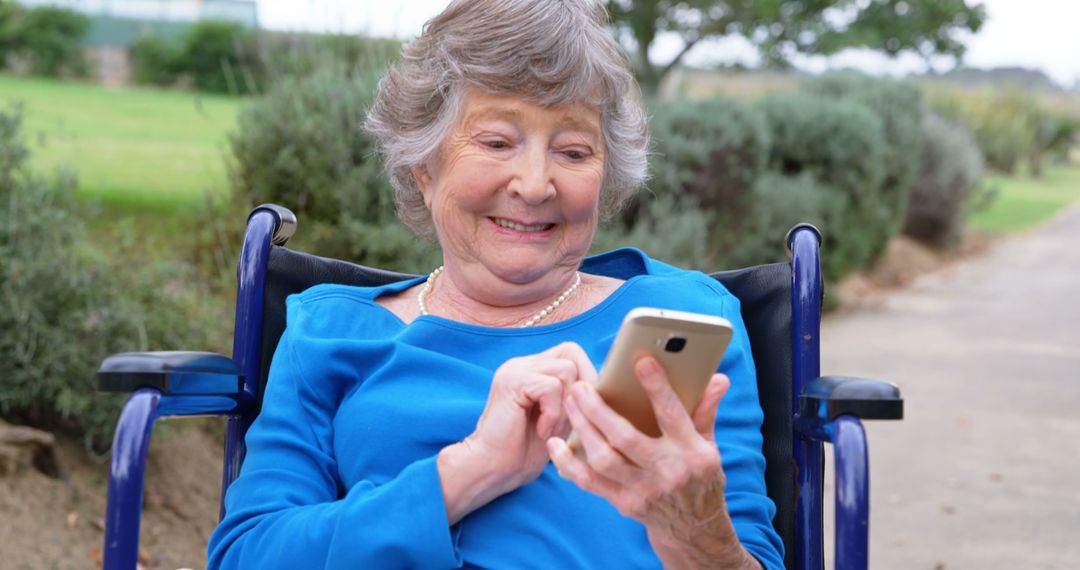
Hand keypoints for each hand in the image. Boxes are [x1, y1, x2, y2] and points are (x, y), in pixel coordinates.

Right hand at [438, 342, 596, 523]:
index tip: (583, 410)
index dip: (586, 376)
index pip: (572, 352)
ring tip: (550, 428)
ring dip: (566, 405)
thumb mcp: (562, 417)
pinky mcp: (511, 381)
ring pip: (566, 369)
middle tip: (568, 419)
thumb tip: (611, 383)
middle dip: (580, 387)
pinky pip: (551, 386)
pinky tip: (541, 431)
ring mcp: (515, 369)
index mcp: (533, 368)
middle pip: (572, 352)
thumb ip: (577, 396)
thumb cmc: (528, 450)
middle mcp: (522, 363)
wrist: (495, 469)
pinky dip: (553, 413)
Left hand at [548, 356, 759, 568]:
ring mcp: (644, 490)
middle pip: (626, 438)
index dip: (657, 388)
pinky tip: (555, 444)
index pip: (673, 415)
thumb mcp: (708, 443)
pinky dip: (569, 463)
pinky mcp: (624, 503)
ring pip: (604, 458)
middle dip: (598, 410)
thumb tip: (717, 378)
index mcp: (692, 452)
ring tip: (571, 403)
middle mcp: (668, 472)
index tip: (641, 362)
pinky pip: (589, 482)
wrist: (693, 527)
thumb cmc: (698, 475)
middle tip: (581, 386)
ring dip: (582, 429)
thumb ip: (705, 410)